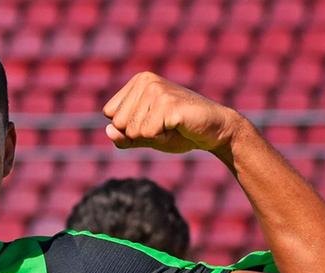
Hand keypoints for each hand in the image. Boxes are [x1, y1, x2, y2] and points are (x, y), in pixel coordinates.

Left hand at [102, 72, 243, 154]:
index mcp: (138, 81)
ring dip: (154, 137)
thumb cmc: (180, 131)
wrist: (216, 130)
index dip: (130, 128)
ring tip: (172, 126)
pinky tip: (178, 128)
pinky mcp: (168, 104)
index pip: (110, 114)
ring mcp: (157, 90)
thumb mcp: (146, 136)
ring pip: (132, 130)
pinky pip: (147, 134)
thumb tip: (109, 130)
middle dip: (140, 134)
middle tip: (165, 126)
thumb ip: (124, 137)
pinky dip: (163, 139)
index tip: (154, 122)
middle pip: (118, 123)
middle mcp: (146, 80)